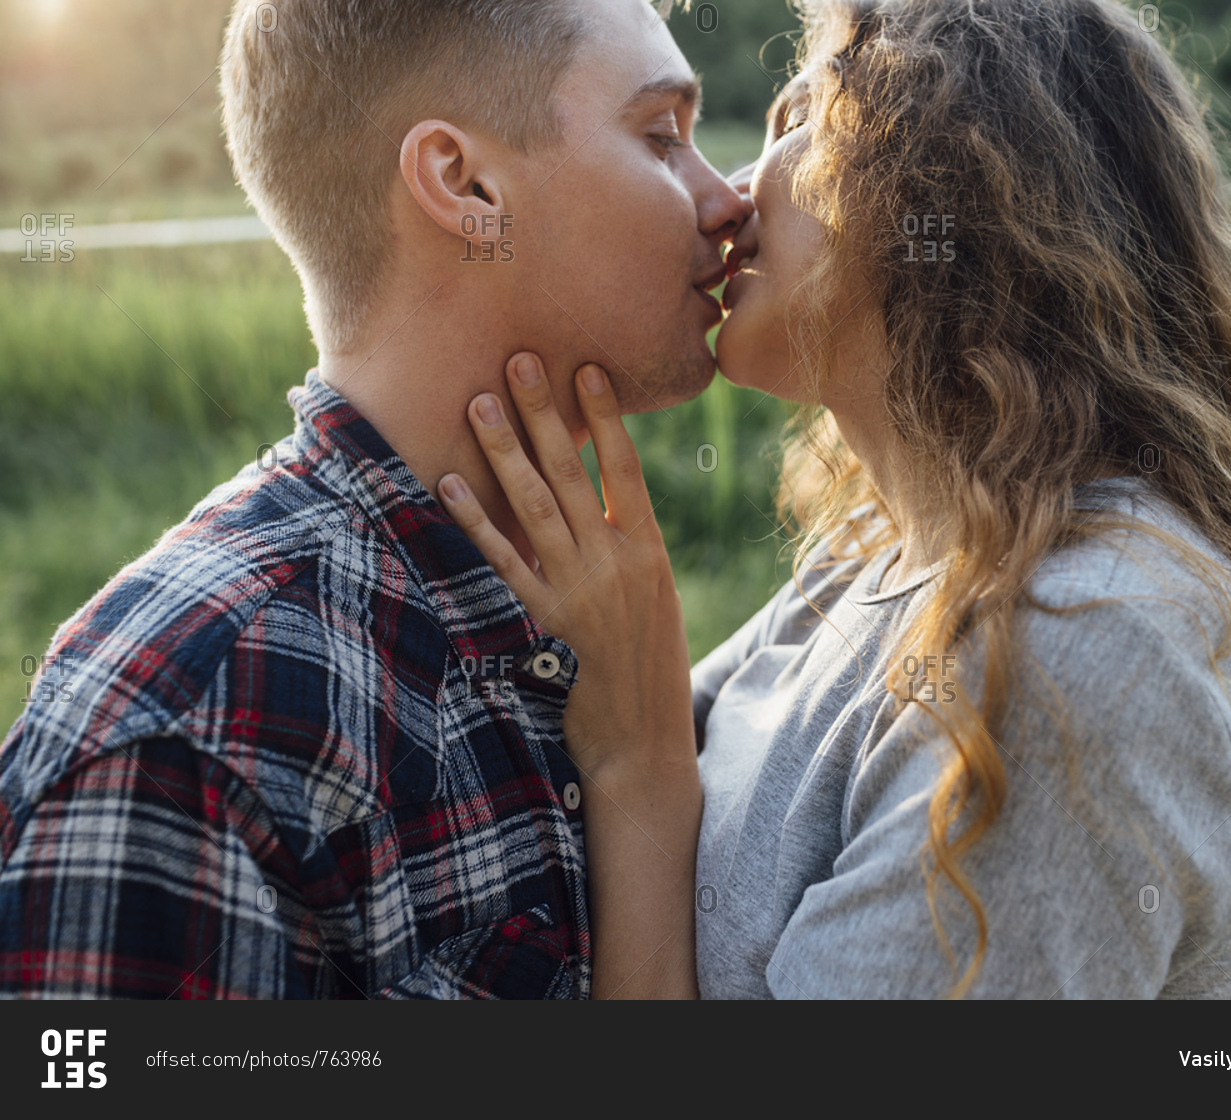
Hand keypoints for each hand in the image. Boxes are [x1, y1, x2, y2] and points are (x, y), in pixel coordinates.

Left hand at [439, 352, 701, 998]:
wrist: (642, 744)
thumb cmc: (650, 673)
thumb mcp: (654, 603)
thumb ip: (627, 551)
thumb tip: (600, 503)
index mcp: (647, 552)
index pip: (625, 469)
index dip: (604, 418)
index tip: (585, 369)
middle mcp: (614, 562)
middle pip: (572, 474)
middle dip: (543, 414)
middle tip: (518, 359)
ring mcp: (576, 591)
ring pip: (535, 507)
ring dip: (504, 453)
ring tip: (479, 403)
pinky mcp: (541, 621)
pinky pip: (502, 562)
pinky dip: (475, 523)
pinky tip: (449, 488)